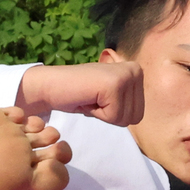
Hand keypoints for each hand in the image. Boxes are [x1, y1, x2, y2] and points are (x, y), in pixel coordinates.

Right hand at [16, 61, 143, 124]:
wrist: (50, 86)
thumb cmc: (77, 94)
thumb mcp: (110, 96)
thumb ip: (127, 101)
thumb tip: (138, 116)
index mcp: (137, 72)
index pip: (138, 114)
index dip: (114, 114)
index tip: (99, 99)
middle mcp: (135, 70)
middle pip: (135, 117)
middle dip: (110, 115)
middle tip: (93, 99)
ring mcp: (126, 76)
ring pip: (124, 118)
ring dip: (103, 114)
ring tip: (90, 97)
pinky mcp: (114, 85)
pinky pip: (113, 117)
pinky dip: (96, 114)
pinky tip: (87, 98)